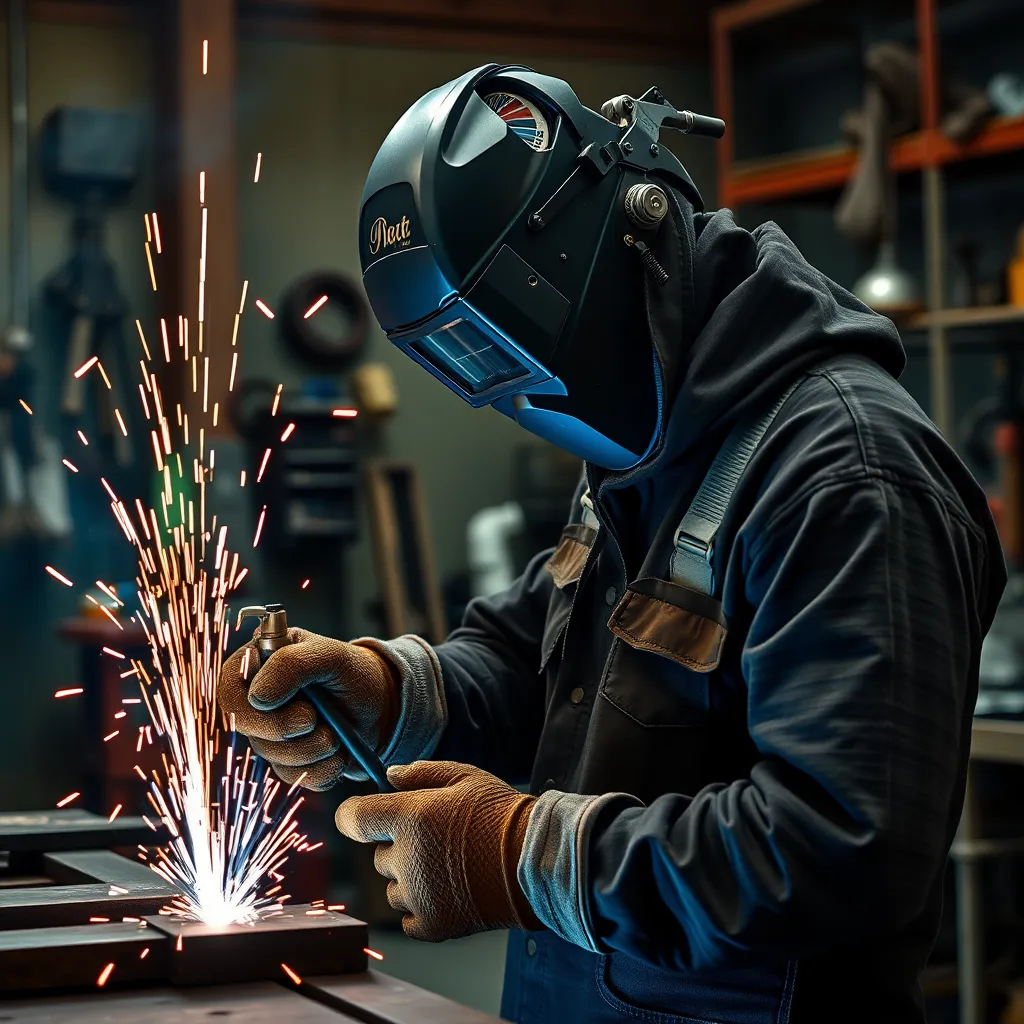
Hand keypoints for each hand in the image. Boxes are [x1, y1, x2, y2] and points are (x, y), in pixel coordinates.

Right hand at [218, 628, 400, 790]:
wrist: (382, 706)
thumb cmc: (353, 672)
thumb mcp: (330, 654)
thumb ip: (292, 663)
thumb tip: (257, 697)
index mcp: (258, 665)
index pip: (228, 690)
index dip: (251, 706)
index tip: (290, 704)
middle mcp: (257, 701)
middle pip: (245, 727)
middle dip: (284, 729)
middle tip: (314, 718)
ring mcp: (271, 734)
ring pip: (272, 756)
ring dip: (310, 750)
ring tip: (335, 733)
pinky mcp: (290, 763)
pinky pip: (295, 778)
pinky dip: (322, 769)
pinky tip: (339, 754)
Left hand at [335, 761, 542, 941]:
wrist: (535, 862)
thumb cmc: (501, 814)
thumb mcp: (465, 777)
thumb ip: (421, 773)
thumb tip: (390, 774)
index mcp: (409, 818)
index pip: (352, 819)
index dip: (356, 816)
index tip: (367, 817)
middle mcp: (406, 859)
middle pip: (378, 857)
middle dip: (398, 847)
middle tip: (437, 840)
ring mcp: (417, 896)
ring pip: (392, 888)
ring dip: (410, 879)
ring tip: (448, 868)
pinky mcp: (431, 925)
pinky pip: (407, 918)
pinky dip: (422, 908)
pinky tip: (449, 891)